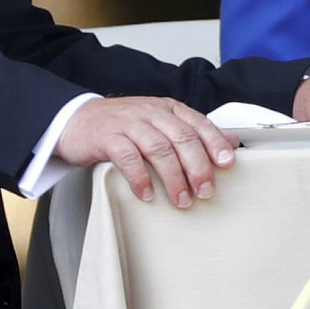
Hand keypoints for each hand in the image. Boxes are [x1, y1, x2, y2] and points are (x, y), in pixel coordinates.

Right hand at [54, 95, 234, 208]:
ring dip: (173, 177)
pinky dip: (140, 178)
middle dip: (198, 166)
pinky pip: (128, 157)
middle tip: (206, 191)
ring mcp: (129, 123)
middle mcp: (151, 112)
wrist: (78, 119)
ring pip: (159, 148)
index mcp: (169, 109)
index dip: (215, 143)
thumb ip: (193, 132)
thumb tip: (231, 143)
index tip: (227, 164)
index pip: (198, 123)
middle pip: (182, 138)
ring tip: (181, 200)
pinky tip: (147, 194)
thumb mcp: (161, 123)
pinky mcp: (107, 136)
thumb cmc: (124, 125)